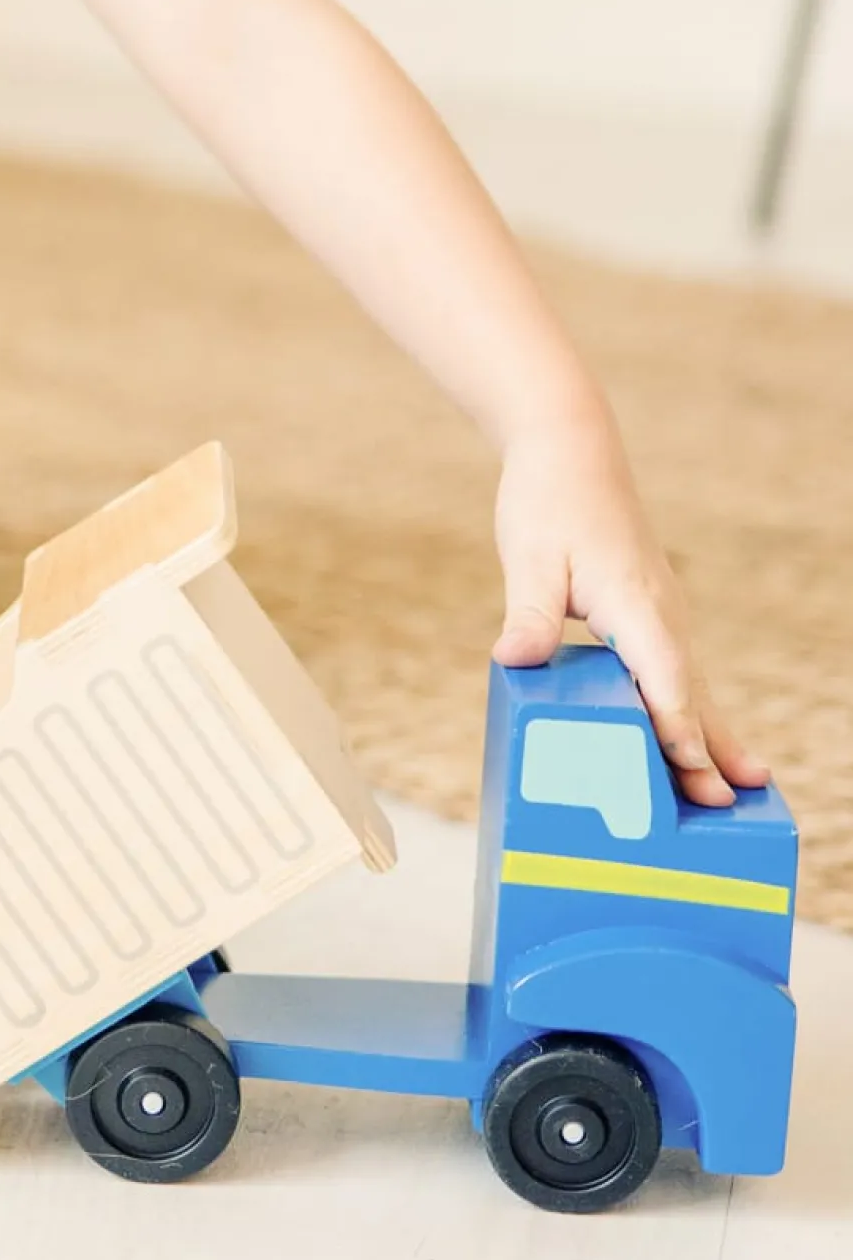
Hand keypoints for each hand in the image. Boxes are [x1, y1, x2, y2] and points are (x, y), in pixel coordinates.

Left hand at [492, 415, 768, 807]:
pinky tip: (697, 739)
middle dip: (707, 749)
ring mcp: (661, 613)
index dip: (676, 729)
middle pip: (688, 692)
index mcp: (635, 604)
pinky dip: (691, 708)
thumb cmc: (548, 503)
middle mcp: (661, 613)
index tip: (691, 773)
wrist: (571, 452)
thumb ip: (529, 613)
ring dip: (712, 734)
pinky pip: (676, 670)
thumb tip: (514, 658)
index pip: (663, 678)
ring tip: (745, 787)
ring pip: (690, 684)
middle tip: (728, 807)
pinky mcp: (649, 613)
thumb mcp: (530, 557)